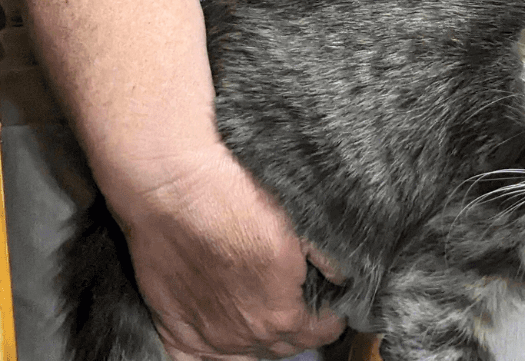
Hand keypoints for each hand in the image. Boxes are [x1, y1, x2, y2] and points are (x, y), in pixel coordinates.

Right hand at [109, 141, 346, 359]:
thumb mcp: (297, 220)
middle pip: (283, 346)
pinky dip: (212, 355)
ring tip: (264, 314)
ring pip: (244, 356)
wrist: (177, 190)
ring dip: (259, 338)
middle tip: (301, 301)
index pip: (320, 332)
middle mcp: (245, 335)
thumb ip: (323, 257)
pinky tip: (222, 336)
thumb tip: (341, 275)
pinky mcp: (175, 328)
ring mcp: (208, 337)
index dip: (330, 316)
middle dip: (298, 326)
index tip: (332, 304)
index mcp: (281, 313)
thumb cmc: (235, 198)